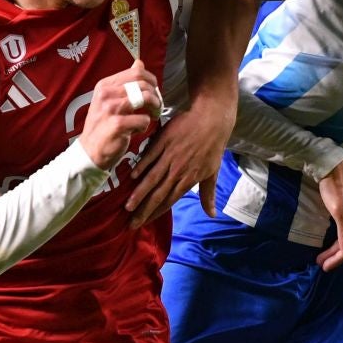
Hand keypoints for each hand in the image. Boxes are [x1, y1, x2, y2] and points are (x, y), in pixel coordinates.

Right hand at [79, 59, 162, 169]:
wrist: (90, 151)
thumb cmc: (103, 125)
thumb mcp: (109, 99)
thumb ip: (125, 82)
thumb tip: (139, 63)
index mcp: (104, 85)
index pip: (136, 72)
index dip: (152, 81)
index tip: (154, 92)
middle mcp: (106, 94)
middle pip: (143, 84)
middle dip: (156, 95)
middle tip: (156, 107)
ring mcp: (111, 109)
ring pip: (145, 98)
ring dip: (154, 108)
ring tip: (152, 116)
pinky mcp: (117, 125)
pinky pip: (143, 120)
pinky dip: (145, 125)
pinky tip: (137, 130)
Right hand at [126, 96, 234, 227]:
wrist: (212, 118)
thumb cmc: (213, 146)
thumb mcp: (213, 173)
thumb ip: (207, 195)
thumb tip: (212, 214)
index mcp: (188, 179)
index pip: (169, 201)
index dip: (155, 214)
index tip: (143, 224)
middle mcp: (177, 171)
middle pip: (158, 195)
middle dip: (144, 211)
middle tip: (131, 224)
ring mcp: (170, 156)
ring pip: (153, 178)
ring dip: (140, 194)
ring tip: (128, 206)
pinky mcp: (164, 141)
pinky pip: (150, 156)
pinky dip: (142, 166)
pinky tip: (133, 177)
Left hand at [315, 159, 342, 270]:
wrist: (334, 163)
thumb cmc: (336, 187)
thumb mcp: (340, 213)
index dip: (338, 259)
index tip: (323, 266)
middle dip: (336, 254)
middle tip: (320, 262)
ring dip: (337, 246)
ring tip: (323, 255)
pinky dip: (341, 236)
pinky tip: (334, 240)